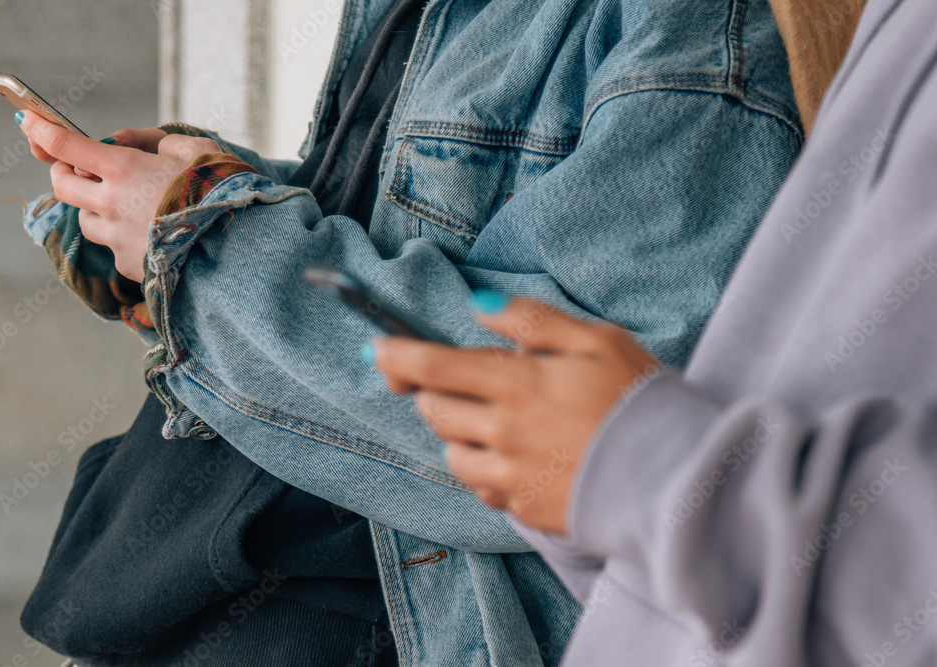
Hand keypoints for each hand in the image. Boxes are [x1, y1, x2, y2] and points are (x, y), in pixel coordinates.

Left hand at [19, 112, 220, 281]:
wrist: (238, 250)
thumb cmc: (220, 194)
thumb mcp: (196, 150)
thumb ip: (156, 140)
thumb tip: (124, 140)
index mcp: (125, 169)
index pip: (66, 145)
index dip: (42, 130)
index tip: (29, 121)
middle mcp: (111, 204)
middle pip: (62, 185)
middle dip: (63, 172)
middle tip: (79, 169)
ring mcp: (117, 238)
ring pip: (86, 220)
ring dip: (95, 210)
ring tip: (125, 208)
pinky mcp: (129, 265)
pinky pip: (114, 248)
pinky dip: (124, 239)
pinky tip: (151, 237)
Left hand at [372, 296, 658, 533]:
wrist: (679, 478)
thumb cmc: (639, 400)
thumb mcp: (596, 340)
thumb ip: (532, 321)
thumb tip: (479, 307)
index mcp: (516, 384)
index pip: (433, 366)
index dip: (397, 355)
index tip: (380, 350)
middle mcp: (502, 432)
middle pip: (433, 410)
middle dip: (435, 391)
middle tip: (467, 382)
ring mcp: (510, 476)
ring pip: (451, 453)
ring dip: (459, 433)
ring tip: (498, 423)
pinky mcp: (523, 509)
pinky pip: (481, 488)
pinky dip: (486, 470)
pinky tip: (518, 459)